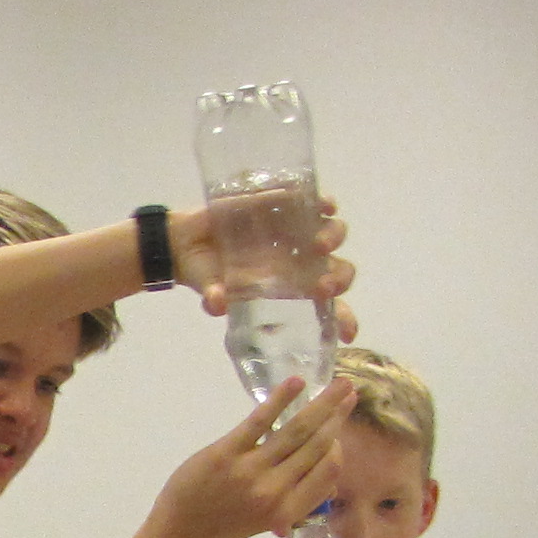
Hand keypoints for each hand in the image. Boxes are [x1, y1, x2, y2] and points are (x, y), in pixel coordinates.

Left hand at [154, 378, 355, 537]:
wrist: (182, 533)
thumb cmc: (227, 525)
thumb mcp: (270, 521)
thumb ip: (298, 499)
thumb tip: (329, 475)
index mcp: (289, 510)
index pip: (328, 472)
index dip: (339, 448)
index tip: (339, 428)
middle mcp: (275, 491)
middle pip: (317, 445)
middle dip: (337, 415)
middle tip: (349, 391)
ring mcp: (251, 471)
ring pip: (296, 430)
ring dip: (322, 403)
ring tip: (338, 384)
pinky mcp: (226, 453)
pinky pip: (259, 422)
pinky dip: (280, 399)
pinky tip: (296, 383)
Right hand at [173, 194, 356, 329]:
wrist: (190, 242)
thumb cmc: (209, 274)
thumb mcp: (211, 289)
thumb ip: (215, 297)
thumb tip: (215, 303)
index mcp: (292, 289)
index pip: (328, 308)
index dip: (343, 319)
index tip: (347, 334)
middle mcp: (303, 262)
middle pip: (338, 270)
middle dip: (339, 279)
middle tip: (323, 286)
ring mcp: (298, 232)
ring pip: (334, 234)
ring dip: (333, 239)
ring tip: (318, 246)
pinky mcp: (288, 206)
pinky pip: (316, 204)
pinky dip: (324, 204)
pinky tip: (322, 206)